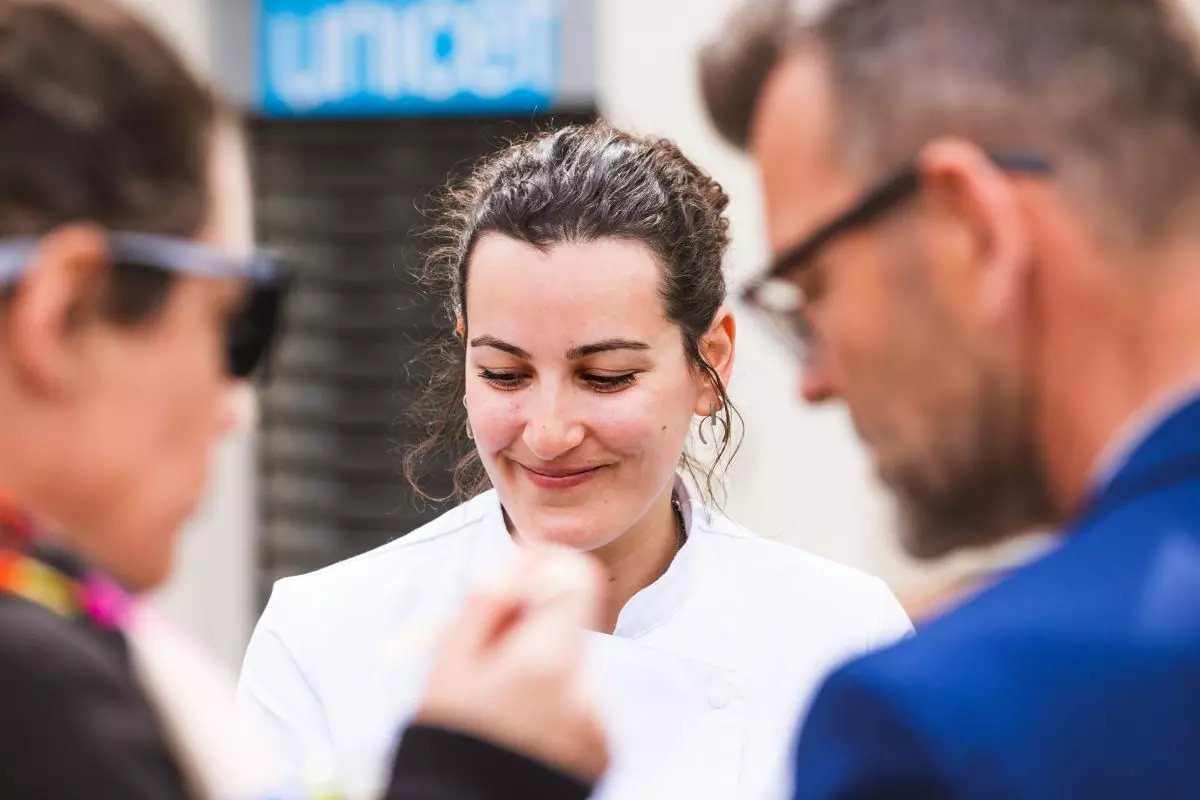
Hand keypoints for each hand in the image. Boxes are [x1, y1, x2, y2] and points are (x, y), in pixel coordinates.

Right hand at [414, 549, 608, 783]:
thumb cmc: (450, 740)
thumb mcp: (450, 663)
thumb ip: (489, 601)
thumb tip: (520, 560)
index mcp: (546, 661)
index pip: (579, 577)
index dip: (547, 568)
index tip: (518, 583)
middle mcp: (585, 689)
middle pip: (571, 623)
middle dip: (533, 629)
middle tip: (490, 662)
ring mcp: (599, 721)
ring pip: (574, 664)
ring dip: (543, 670)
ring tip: (503, 706)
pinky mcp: (604, 747)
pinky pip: (583, 703)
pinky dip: (556, 705)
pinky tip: (524, 730)